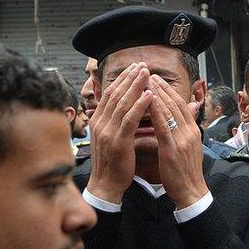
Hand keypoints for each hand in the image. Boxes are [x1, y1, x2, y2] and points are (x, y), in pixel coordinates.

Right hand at [86, 63, 152, 203]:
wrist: (107, 184)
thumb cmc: (114, 162)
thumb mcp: (114, 138)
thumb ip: (120, 122)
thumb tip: (129, 109)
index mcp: (99, 121)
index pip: (110, 94)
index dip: (122, 80)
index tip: (134, 68)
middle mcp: (100, 123)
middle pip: (115, 94)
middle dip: (129, 78)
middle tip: (142, 65)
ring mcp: (108, 131)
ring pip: (122, 103)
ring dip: (135, 86)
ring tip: (146, 73)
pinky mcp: (118, 140)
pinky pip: (130, 119)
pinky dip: (140, 105)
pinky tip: (150, 95)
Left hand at [149, 75, 208, 207]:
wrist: (191, 191)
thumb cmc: (186, 172)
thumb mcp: (189, 148)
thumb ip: (185, 131)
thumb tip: (185, 118)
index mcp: (193, 131)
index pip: (181, 105)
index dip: (169, 91)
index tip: (156, 79)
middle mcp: (189, 132)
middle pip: (175, 104)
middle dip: (162, 87)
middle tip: (148, 74)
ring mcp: (182, 139)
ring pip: (169, 111)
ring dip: (157, 94)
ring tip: (145, 82)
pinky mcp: (172, 148)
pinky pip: (163, 126)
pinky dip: (155, 111)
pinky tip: (146, 101)